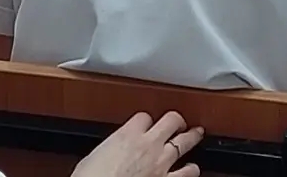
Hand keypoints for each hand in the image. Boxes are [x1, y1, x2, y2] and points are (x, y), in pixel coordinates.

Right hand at [73, 111, 202, 176]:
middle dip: (176, 120)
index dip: (145, 119)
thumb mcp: (91, 160)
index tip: (144, 123)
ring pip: (185, 142)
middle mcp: (148, 145)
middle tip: (178, 122)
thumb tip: (104, 157)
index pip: (143, 117)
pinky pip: (187, 173)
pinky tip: (192, 170)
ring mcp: (161, 162)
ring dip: (191, 138)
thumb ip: (105, 153)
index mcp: (126, 136)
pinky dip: (191, 170)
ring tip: (195, 135)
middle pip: (171, 120)